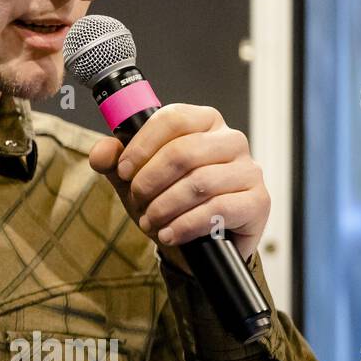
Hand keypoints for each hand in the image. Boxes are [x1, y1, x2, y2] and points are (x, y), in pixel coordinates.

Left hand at [87, 103, 269, 272]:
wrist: (198, 240)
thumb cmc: (169, 198)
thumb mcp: (135, 178)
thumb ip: (114, 161)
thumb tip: (102, 153)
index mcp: (203, 121)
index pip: (172, 119)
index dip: (142, 146)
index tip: (124, 171)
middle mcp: (231, 140)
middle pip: (183, 152)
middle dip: (150, 181)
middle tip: (136, 200)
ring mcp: (249, 170)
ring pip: (199, 183)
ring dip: (164, 207)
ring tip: (149, 221)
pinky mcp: (258, 201)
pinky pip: (219, 209)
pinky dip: (185, 225)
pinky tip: (169, 234)